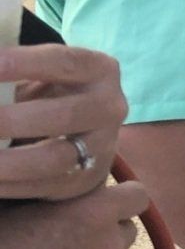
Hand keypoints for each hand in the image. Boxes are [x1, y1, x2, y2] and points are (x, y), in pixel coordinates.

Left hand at [0, 44, 126, 200]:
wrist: (80, 130)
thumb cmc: (47, 93)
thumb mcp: (38, 73)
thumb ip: (8, 72)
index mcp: (100, 70)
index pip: (64, 62)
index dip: (24, 63)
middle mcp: (110, 107)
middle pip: (64, 115)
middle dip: (10, 120)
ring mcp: (102, 146)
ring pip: (54, 158)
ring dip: (6, 161)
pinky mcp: (84, 179)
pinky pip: (42, 186)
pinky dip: (5, 184)